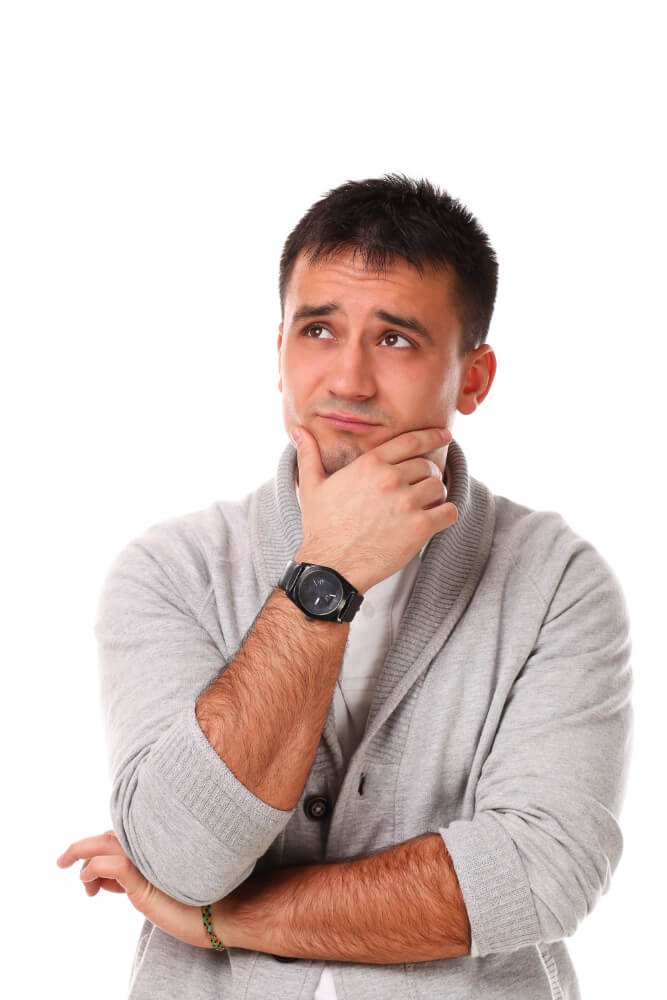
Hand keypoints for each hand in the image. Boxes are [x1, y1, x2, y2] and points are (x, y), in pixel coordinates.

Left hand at [56, 830, 225, 949]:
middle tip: (63, 860)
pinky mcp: (145, 878)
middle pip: (110, 836)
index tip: (91, 872)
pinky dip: (93, 870)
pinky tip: (89, 883)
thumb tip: (107, 882)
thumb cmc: (199, 903)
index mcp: (159, 847)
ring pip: (106, 845)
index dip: (102, 848)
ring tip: (67, 867)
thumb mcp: (159, 888)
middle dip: (84, 847)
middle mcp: (154, 846)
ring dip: (81, 854)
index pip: (121, 837)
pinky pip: (110, 866)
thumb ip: (137, 878)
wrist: (226, 912)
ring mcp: (150, 859)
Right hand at [292, 425, 457, 592]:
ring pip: (439, 487)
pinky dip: (446, 514)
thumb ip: (309, 454)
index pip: (411, 440)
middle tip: (421, 488)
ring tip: (425, 506)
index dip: (432, 435)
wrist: (331, 565)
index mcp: (369, 464)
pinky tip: (434, 519)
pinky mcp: (419, 527)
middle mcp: (390, 479)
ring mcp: (406, 503)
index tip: (444, 435)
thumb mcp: (311, 486)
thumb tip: (296, 430)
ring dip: (436, 496)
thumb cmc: (321, 527)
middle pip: (427, 465)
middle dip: (427, 475)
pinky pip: (448, 512)